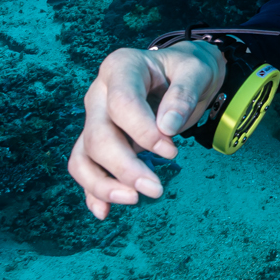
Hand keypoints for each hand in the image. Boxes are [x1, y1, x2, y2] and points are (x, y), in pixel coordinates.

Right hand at [66, 41, 224, 219]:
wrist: (181, 74)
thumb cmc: (187, 70)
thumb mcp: (197, 71)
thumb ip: (184, 93)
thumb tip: (168, 127)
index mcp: (120, 67)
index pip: (121, 103)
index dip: (143, 132)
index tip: (172, 152)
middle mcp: (99, 93)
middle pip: (97, 136)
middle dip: (124, 167)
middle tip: (156, 189)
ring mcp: (94, 118)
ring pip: (83, 156)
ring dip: (103, 185)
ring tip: (133, 200)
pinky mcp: (98, 141)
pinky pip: (85, 168)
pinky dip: (92, 191)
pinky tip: (104, 212)